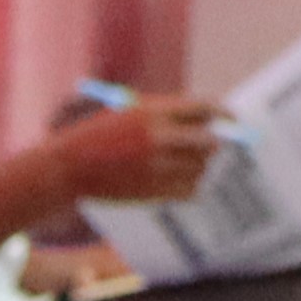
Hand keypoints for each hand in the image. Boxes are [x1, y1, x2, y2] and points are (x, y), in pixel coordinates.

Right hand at [47, 91, 228, 200]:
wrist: (68, 168)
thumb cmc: (97, 135)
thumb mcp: (128, 111)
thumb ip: (165, 113)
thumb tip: (206, 120)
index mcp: (153, 112)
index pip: (204, 109)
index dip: (223, 114)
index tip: (231, 119)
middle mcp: (158, 138)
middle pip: (210, 140)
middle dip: (215, 141)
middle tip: (214, 142)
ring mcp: (157, 167)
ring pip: (201, 167)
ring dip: (200, 164)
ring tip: (184, 161)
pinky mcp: (153, 191)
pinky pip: (190, 189)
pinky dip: (190, 184)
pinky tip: (177, 179)